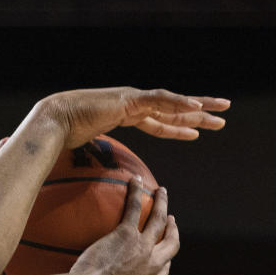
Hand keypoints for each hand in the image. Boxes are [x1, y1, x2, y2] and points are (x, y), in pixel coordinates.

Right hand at [41, 86, 229, 149]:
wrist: (53, 122)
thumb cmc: (62, 137)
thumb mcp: (87, 148)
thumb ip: (96, 155)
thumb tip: (89, 174)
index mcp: (125, 114)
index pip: (160, 121)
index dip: (179, 126)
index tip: (197, 132)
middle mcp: (133, 104)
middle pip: (173, 109)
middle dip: (199, 112)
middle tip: (223, 115)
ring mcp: (132, 100)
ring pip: (174, 102)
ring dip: (199, 106)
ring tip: (222, 109)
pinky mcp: (129, 100)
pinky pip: (160, 101)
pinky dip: (179, 104)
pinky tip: (197, 108)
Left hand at [71, 178, 179, 274]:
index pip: (165, 268)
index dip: (166, 258)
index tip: (164, 250)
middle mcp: (153, 265)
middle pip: (172, 242)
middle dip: (173, 229)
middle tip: (171, 219)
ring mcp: (142, 248)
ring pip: (158, 219)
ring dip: (161, 203)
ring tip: (161, 191)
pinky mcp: (126, 234)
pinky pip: (133, 208)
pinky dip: (135, 192)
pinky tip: (134, 180)